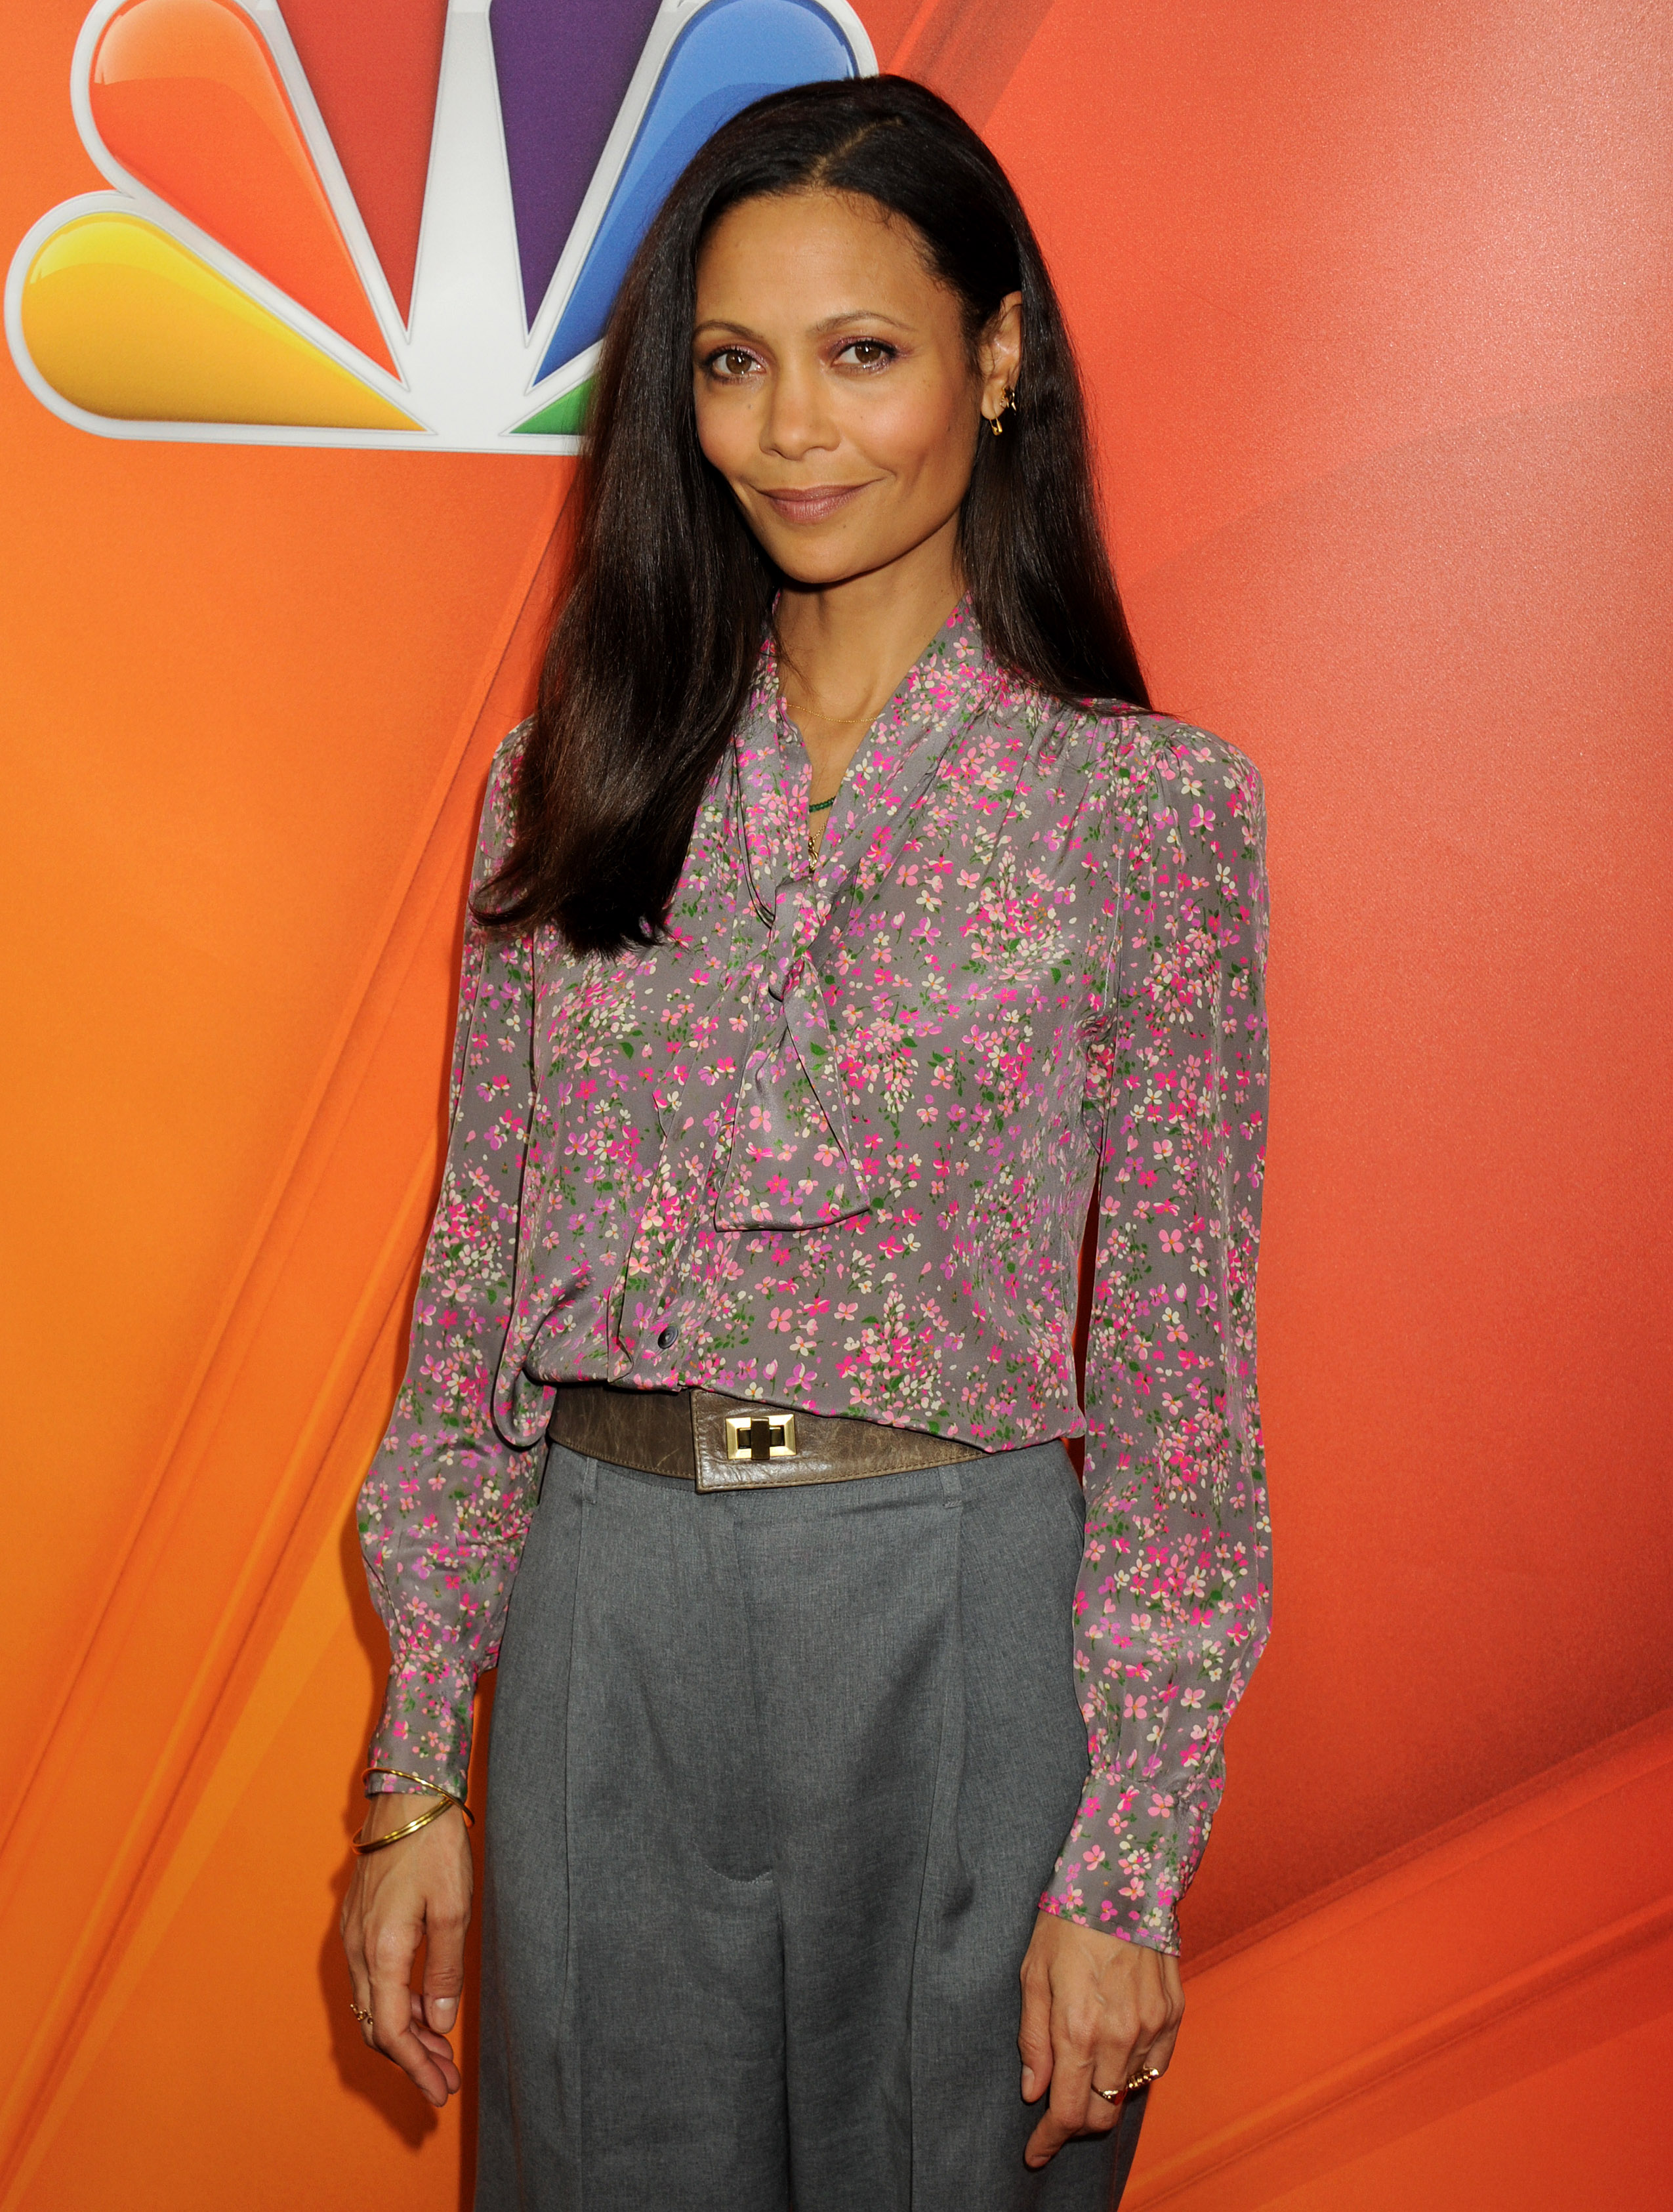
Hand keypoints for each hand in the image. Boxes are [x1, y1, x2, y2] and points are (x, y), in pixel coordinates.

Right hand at [339, 1792, 474, 2105]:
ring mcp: (354, 1934)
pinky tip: (425, 2007)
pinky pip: (373, 1979)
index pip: (392, 2031)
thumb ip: (444, 1971)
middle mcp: (358, 1948)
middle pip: (378, 2025)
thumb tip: (439, 2024)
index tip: (440, 2092)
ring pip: (374, 2004)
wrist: (406, 1794)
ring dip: (404, 2033)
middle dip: (410, 2060)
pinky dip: (397, 2003)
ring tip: (440, 2052)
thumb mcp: (453, 1908)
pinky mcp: (359, 1921)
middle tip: (445, 2082)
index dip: (416, 2068)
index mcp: (381, 1949)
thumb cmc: (433, 1844)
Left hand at [1017, 1911, 1183, 2168]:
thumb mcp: (1032, 1975)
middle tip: (1057, 2108)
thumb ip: (1033, 2039)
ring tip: (1086, 2073)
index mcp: (1078, 2030)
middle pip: (1102, 2113)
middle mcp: (1120, 2036)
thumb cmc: (1066, 1921)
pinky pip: (1157, 2066)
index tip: (1035, 2153)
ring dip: (1106, 2094)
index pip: (1067, 2112)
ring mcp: (1152, 2027)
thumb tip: (1033, 2092)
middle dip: (1076, 2121)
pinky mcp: (1174, 2014)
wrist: (1120, 1878)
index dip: (1049, 2140)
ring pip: (1130, 2093)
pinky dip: (1136, 2072)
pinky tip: (1118, 2054)